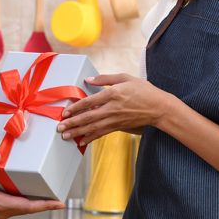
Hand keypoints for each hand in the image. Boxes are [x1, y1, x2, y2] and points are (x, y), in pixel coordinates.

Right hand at [0, 152, 63, 218]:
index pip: (29, 206)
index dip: (46, 205)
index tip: (60, 204)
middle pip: (26, 209)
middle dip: (42, 203)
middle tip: (55, 198)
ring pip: (17, 209)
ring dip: (29, 203)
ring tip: (39, 194)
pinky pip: (8, 208)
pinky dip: (17, 202)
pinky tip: (14, 192)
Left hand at [57, 73, 173, 144]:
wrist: (158, 107)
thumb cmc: (143, 90)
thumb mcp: (125, 77)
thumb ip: (105, 79)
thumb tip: (88, 79)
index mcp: (112, 94)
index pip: (89, 101)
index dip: (75, 107)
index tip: (65, 112)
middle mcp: (112, 108)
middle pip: (88, 117)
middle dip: (72, 123)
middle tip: (59, 127)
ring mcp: (115, 119)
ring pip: (93, 127)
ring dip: (78, 132)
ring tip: (66, 136)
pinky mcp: (118, 126)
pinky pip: (101, 133)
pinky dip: (90, 138)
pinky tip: (81, 141)